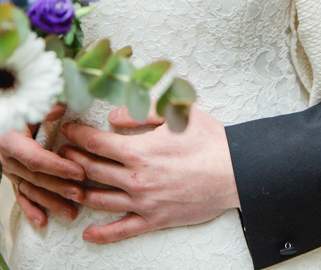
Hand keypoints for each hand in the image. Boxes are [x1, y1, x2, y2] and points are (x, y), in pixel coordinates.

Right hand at [0, 104, 84, 226]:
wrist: (4, 110)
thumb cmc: (19, 104)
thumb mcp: (30, 103)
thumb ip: (44, 107)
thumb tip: (59, 109)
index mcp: (11, 141)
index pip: (36, 159)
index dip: (58, 167)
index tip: (79, 172)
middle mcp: (8, 159)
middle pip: (36, 177)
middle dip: (59, 188)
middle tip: (81, 194)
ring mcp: (9, 170)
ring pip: (31, 189)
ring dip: (50, 202)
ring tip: (71, 212)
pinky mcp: (11, 176)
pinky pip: (20, 195)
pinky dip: (31, 209)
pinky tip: (43, 222)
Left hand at [58, 104, 239, 244]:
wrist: (234, 171)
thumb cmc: (208, 140)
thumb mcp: (177, 114)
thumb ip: (143, 111)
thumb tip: (114, 116)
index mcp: (139, 150)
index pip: (97, 143)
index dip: (78, 136)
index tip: (68, 131)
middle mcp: (136, 178)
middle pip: (92, 170)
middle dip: (73, 161)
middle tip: (62, 154)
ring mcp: (143, 202)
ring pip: (100, 200)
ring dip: (79, 192)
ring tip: (68, 185)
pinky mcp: (154, 220)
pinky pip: (122, 230)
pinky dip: (102, 235)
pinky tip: (88, 234)